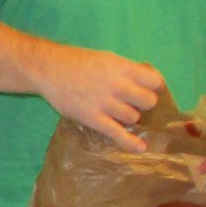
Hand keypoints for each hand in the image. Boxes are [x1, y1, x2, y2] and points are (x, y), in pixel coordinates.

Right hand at [30, 44, 163, 151]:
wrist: (50, 70)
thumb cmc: (79, 62)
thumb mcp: (107, 59)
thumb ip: (126, 70)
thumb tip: (147, 82)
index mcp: (123, 68)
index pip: (155, 81)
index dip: (154, 86)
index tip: (148, 89)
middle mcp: (118, 86)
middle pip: (148, 102)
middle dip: (143, 103)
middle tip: (132, 102)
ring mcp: (106, 104)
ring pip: (133, 118)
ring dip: (129, 117)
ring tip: (117, 113)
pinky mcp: (94, 119)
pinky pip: (118, 134)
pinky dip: (130, 143)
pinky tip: (139, 148)